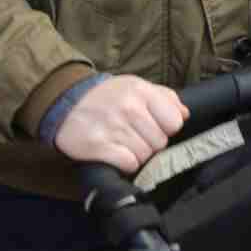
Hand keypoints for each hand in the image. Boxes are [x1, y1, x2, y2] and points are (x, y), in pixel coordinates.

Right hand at [53, 73, 188, 171]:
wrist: (65, 101)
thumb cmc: (105, 96)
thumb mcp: (135, 86)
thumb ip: (164, 97)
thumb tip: (185, 114)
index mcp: (141, 91)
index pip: (175, 122)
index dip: (166, 128)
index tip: (154, 126)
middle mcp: (129, 108)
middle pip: (160, 142)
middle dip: (150, 142)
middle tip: (133, 135)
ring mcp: (113, 128)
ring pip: (145, 155)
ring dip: (136, 154)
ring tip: (122, 142)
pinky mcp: (99, 146)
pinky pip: (129, 164)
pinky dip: (124, 163)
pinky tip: (115, 153)